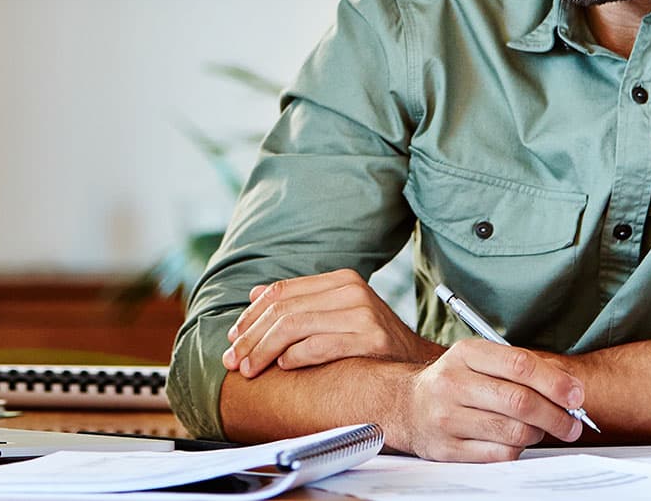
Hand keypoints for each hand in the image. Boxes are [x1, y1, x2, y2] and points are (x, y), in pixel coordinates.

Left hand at [222, 268, 441, 376]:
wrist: (418, 363)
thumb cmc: (372, 342)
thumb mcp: (337, 313)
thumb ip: (300, 302)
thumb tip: (255, 294)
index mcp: (341, 280)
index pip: (282, 291)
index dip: (251, 315)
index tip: (233, 337)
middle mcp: (351, 290)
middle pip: (284, 309)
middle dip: (251, 336)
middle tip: (233, 360)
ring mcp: (363, 313)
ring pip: (295, 325)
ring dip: (264, 350)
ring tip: (249, 370)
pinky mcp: (371, 339)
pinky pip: (320, 344)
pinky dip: (295, 356)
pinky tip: (282, 366)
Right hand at [399, 338, 585, 461]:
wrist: (407, 405)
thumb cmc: (456, 381)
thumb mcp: (479, 360)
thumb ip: (520, 367)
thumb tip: (569, 386)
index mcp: (466, 353)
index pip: (519, 365)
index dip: (554, 382)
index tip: (576, 395)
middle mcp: (454, 383)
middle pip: (519, 401)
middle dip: (556, 415)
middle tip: (573, 423)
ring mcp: (448, 417)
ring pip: (512, 432)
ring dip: (538, 434)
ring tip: (543, 430)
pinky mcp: (447, 449)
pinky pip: (498, 455)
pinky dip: (517, 450)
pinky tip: (517, 441)